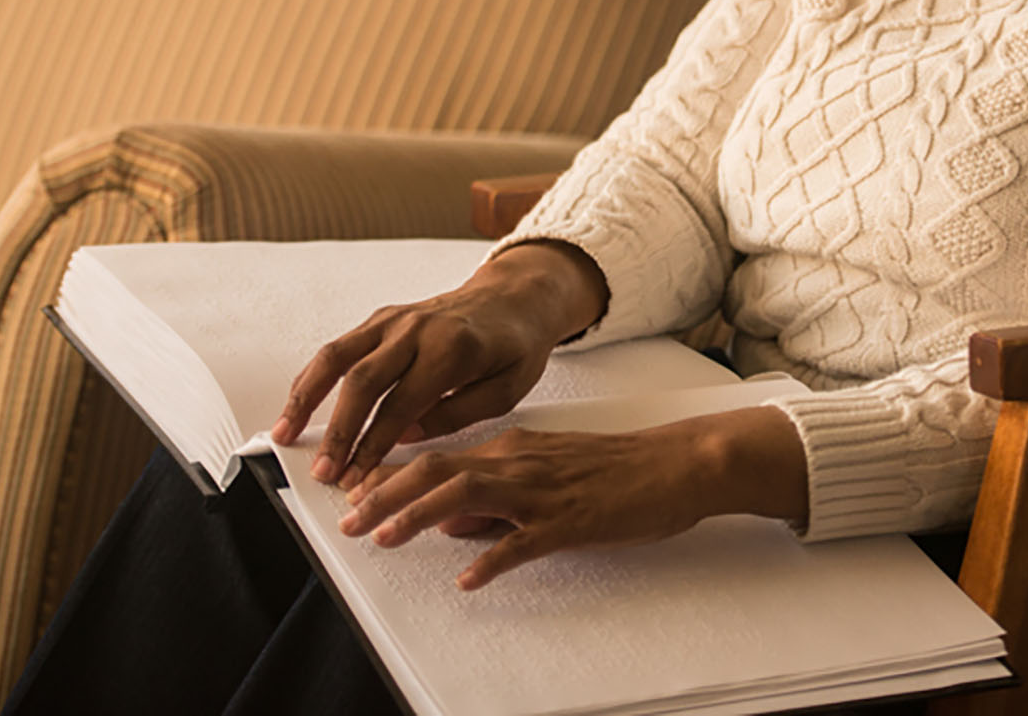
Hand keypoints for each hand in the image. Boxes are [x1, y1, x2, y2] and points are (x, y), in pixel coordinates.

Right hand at [271, 241, 606, 489]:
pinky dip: (314, 376)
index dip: (374, 446)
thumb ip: (459, 415)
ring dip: (307, 398)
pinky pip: (340, 347)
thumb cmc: (515, 345)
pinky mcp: (383, 318)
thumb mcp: (508, 389)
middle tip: (323, 470)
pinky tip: (298, 402)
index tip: (358, 477)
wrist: (515, 298)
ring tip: (286, 433)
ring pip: (338, 357)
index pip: (401, 405)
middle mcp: (418, 329)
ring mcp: (396, 320)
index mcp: (453, 348)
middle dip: (337, 432)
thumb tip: (409, 437)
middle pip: (362, 381)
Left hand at [338, 407, 809, 588]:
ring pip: (468, 496)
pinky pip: (525, 540)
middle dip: (387, 495)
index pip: (437, 459)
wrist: (677, 463)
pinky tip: (469, 578)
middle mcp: (520, 462)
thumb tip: (447, 524)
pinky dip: (492, 558)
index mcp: (512, 449)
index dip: (390, 479)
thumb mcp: (546, 475)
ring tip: (386, 540)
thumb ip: (496, 499)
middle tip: (350, 521)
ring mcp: (545, 489)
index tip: (355, 498)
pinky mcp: (572, 518)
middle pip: (439, 472)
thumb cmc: (616, 470)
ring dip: (420, 517)